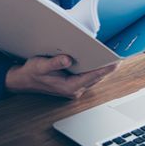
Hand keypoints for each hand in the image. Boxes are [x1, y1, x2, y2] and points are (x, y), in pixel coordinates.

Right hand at [5, 55, 119, 99]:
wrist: (24, 81)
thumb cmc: (32, 73)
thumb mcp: (41, 65)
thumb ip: (55, 63)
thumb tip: (68, 59)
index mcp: (69, 86)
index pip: (92, 76)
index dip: (105, 68)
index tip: (116, 62)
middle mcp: (75, 89)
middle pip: (96, 77)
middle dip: (108, 67)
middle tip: (121, 56)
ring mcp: (75, 88)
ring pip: (94, 77)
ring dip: (103, 68)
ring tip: (114, 57)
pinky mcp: (74, 84)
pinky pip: (89, 76)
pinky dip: (96, 69)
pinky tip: (100, 61)